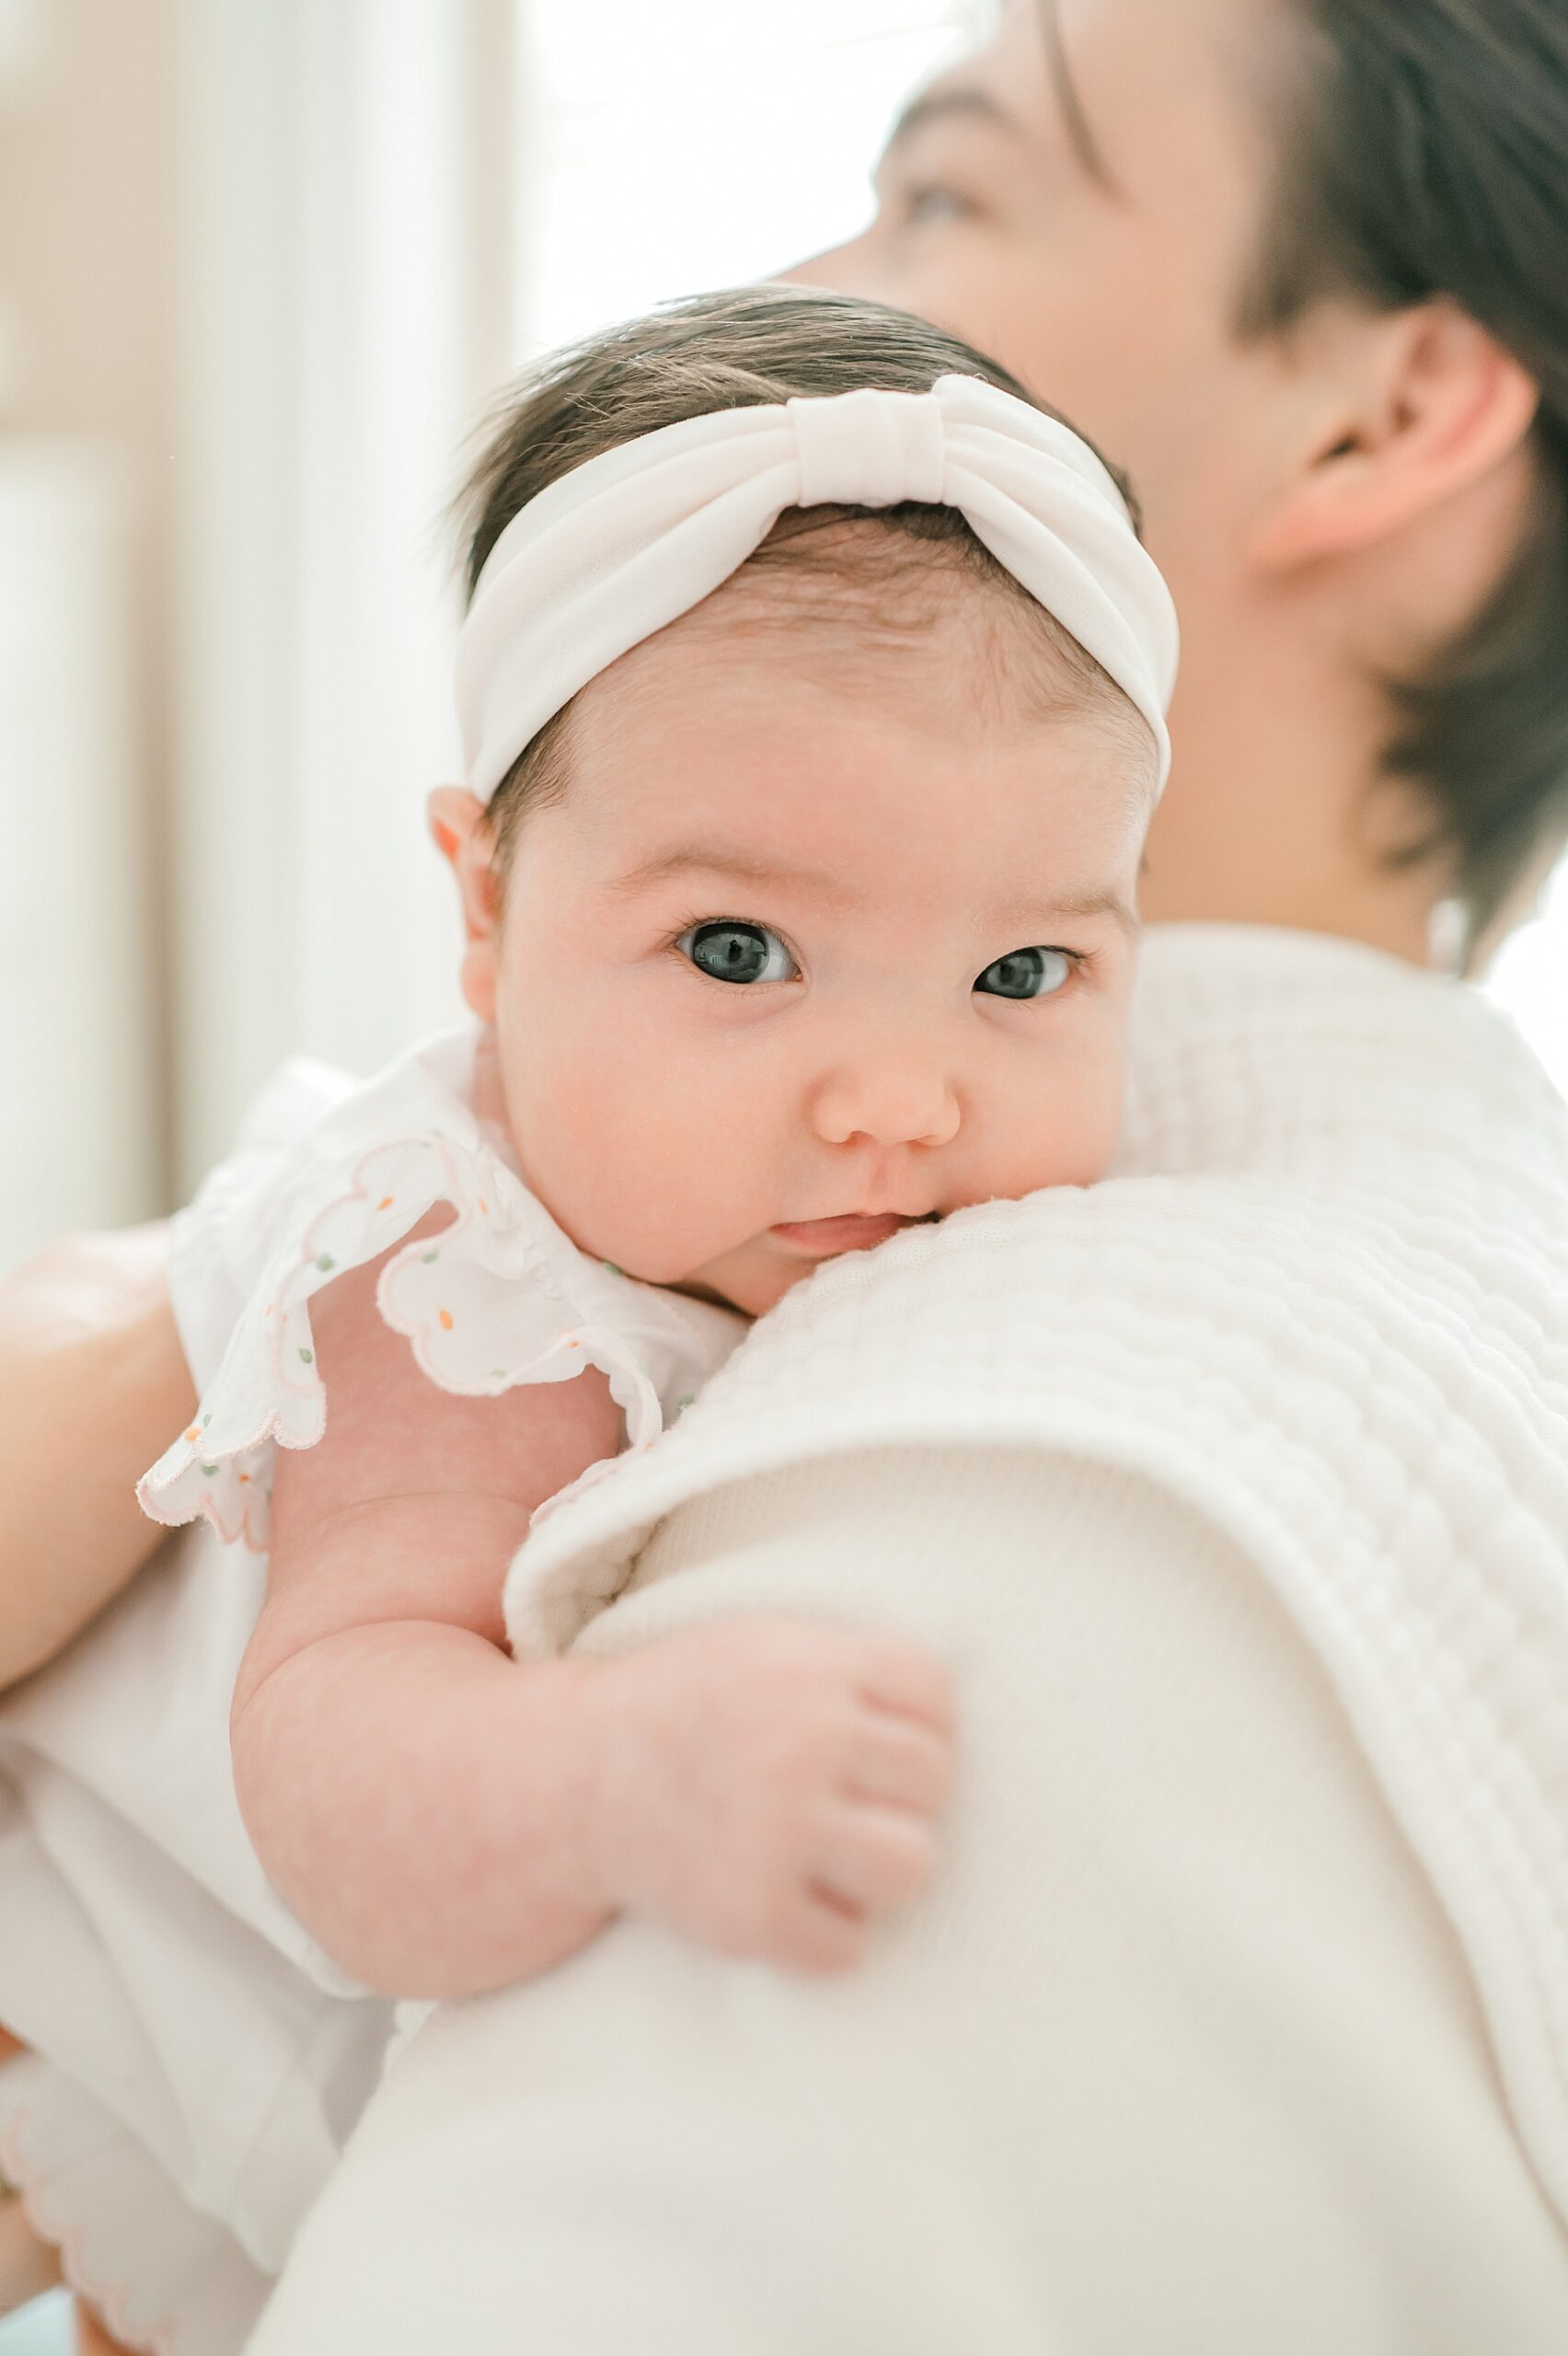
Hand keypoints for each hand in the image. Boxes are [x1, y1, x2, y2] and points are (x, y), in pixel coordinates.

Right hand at [579, 1618, 953, 1972]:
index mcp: (808, 1665)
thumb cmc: (696, 1708)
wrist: (575, 1778)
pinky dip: (823, 1938)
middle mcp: (799, 1741)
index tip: (869, 1743)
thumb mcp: (768, 1645)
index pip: (934, 1695)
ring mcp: (773, 1830)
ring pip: (911, 1867)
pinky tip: (786, 1903)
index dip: (915, 1725)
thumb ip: (854, 1667)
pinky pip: (849, 1947)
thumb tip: (964, 1714)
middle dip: (896, 1797)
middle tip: (843, 1802)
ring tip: (833, 1858)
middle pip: (934, 1780)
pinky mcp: (749, 1914)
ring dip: (879, 1872)